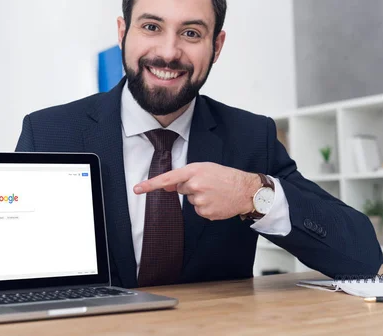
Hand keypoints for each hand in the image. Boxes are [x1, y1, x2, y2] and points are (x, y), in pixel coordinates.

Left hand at [133, 162, 259, 220]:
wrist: (245, 190)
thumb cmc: (225, 176)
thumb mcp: (204, 169)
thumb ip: (184, 177)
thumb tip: (166, 186)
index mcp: (194, 171)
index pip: (168, 178)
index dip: (150, 185)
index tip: (137, 189)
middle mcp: (195, 185)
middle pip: (181, 189)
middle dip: (191, 187)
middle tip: (208, 184)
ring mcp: (201, 200)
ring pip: (190, 201)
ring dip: (199, 197)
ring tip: (215, 192)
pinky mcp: (206, 212)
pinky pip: (198, 210)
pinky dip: (206, 206)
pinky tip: (216, 201)